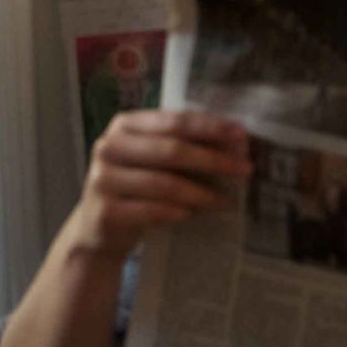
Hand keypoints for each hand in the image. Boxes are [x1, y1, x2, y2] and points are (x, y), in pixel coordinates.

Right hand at [69, 111, 250, 260]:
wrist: (101, 226)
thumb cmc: (139, 185)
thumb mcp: (156, 160)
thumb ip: (185, 146)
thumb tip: (237, 144)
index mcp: (126, 125)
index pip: (174, 120)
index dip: (210, 127)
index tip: (241, 134)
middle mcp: (109, 147)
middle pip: (171, 150)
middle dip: (213, 160)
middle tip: (245, 169)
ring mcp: (102, 179)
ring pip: (163, 183)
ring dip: (201, 193)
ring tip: (225, 201)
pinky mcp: (104, 211)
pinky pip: (149, 210)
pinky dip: (175, 212)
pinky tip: (192, 215)